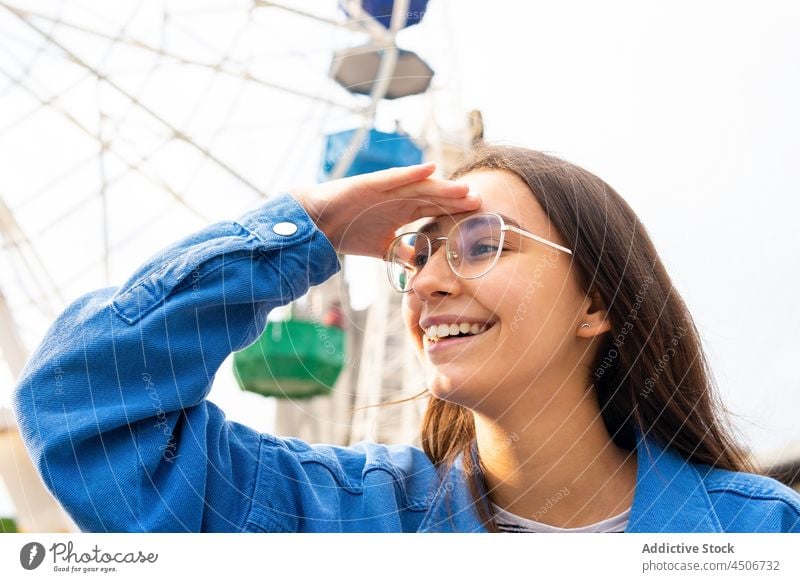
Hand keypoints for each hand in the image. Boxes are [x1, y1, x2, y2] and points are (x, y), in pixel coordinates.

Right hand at [289, 162, 480, 258]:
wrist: (318, 223)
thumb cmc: (348, 232)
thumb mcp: (382, 248)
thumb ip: (403, 254)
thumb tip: (421, 270)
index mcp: (403, 211)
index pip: (435, 210)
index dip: (455, 212)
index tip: (478, 217)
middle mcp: (399, 197)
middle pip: (433, 197)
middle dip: (456, 199)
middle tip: (480, 201)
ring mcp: (387, 189)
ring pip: (420, 187)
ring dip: (442, 187)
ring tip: (463, 188)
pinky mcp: (372, 184)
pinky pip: (395, 177)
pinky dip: (413, 172)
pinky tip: (430, 169)